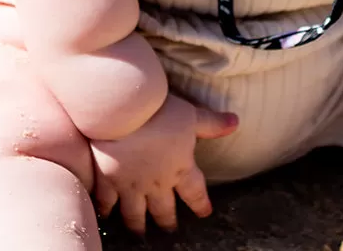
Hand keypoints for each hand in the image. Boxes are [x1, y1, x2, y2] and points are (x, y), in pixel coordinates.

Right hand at [89, 94, 237, 234]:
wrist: (120, 110)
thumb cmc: (159, 110)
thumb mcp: (191, 115)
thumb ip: (212, 123)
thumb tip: (236, 122)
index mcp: (179, 168)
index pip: (195, 192)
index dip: (200, 204)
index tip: (204, 213)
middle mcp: (155, 183)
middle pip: (164, 210)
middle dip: (168, 221)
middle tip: (170, 230)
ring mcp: (129, 185)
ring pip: (135, 214)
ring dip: (138, 224)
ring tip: (140, 233)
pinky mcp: (106, 180)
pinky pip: (106, 201)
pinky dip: (105, 210)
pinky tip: (105, 215)